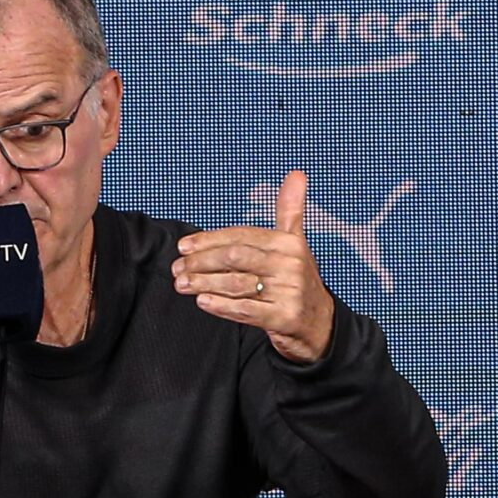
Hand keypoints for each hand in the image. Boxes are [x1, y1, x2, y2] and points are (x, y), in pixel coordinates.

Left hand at [171, 170, 333, 363]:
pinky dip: (221, 306)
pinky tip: (203, 301)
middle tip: (178, 268)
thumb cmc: (298, 279)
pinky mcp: (285, 317)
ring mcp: (289, 291)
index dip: (208, 240)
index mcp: (289, 242)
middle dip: (201, 261)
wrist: (320, 323)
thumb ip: (290, 209)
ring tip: (182, 284)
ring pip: (236, 283)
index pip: (240, 236)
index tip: (184, 246)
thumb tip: (297, 173)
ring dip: (204, 283)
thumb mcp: (296, 242)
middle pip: (234, 257)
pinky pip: (246, 310)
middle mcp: (290, 264)